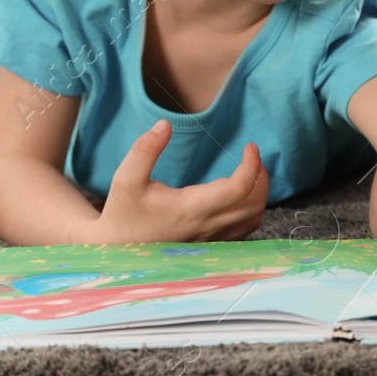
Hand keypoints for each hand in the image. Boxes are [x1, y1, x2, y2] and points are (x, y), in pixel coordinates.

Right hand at [98, 120, 268, 241]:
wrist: (115, 250)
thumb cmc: (122, 214)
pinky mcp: (210, 244)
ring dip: (260, 195)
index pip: (239, 188)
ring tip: (252, 173)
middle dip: (261, 177)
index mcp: (191, 208)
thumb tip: (164, 125)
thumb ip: (144, 150)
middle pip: (254, 204)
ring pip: (253, 219)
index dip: (252, 165)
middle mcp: (206, 226)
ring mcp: (210, 238)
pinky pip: (243, 230)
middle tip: (252, 156)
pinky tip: (240, 196)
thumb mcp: (125, 179)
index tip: (250, 146)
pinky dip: (251, 211)